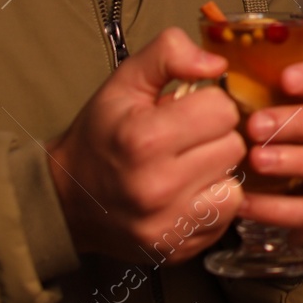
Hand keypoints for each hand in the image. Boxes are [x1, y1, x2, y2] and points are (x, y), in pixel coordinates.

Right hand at [45, 27, 245, 264]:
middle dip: (214, 137)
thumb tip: (217, 64)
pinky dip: (214, 202)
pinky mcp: (179, 248)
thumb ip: (169, 54)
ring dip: (217, 171)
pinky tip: (188, 193)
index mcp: (146, 139)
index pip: (222, 109)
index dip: (207, 104)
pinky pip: (226, 215)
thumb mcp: (125, 82)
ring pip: (236, 183)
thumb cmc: (100, 136)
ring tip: (187, 167)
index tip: (185, 112)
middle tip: (185, 140)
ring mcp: (169, 224)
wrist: (66, 200)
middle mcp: (159, 187)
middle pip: (233, 145)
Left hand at [238, 13, 302, 245]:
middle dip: (301, 121)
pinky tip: (246, 202)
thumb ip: (272, 48)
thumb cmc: (239, 122)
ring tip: (256, 161)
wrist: (218, 184)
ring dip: (298, 161)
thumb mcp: (238, 82)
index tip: (284, 79)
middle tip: (255, 126)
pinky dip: (283, 208)